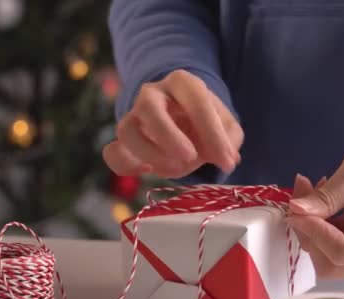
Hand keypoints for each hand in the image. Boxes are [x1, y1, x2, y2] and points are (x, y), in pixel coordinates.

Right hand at [103, 69, 243, 178]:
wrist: (181, 119)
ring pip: (127, 131)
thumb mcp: (226, 125)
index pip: (196, 103)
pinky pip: (113, 153)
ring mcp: (133, 116)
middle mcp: (151, 94)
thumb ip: (230, 139)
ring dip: (150, 154)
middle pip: (148, 108)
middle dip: (169, 136)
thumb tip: (226, 159)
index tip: (227, 162)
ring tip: (175, 169)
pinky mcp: (125, 141)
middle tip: (190, 158)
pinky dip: (127, 165)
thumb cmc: (204, 122)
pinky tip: (146, 170)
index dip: (213, 135)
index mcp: (182, 83)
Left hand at [286, 131, 343, 279]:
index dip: (312, 232)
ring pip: (327, 258)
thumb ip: (327, 196)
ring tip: (309, 193)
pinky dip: (317, 227)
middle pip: (332, 263)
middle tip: (299, 197)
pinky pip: (331, 247)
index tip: (295, 209)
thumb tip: (295, 211)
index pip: (342, 251)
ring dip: (310, 229)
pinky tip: (318, 201)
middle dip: (308, 233)